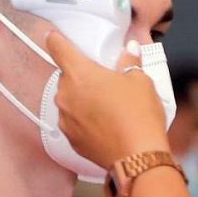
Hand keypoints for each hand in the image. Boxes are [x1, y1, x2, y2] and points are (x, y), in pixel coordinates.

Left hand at [46, 31, 166, 168]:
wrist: (137, 158)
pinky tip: (105, 124)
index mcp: (79, 73)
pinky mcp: (71, 139)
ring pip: (70, 100)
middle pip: (67, 76)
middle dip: (83, 76)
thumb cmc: (138, 116)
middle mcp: (65, 95)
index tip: (57, 38)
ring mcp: (65, 119)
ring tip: (108, 106)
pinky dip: (85, 120)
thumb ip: (130, 62)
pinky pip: (74, 122)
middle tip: (105, 80)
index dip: (57, 40)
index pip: (56, 47)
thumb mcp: (140, 80)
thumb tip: (130, 51)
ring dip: (83, 99)